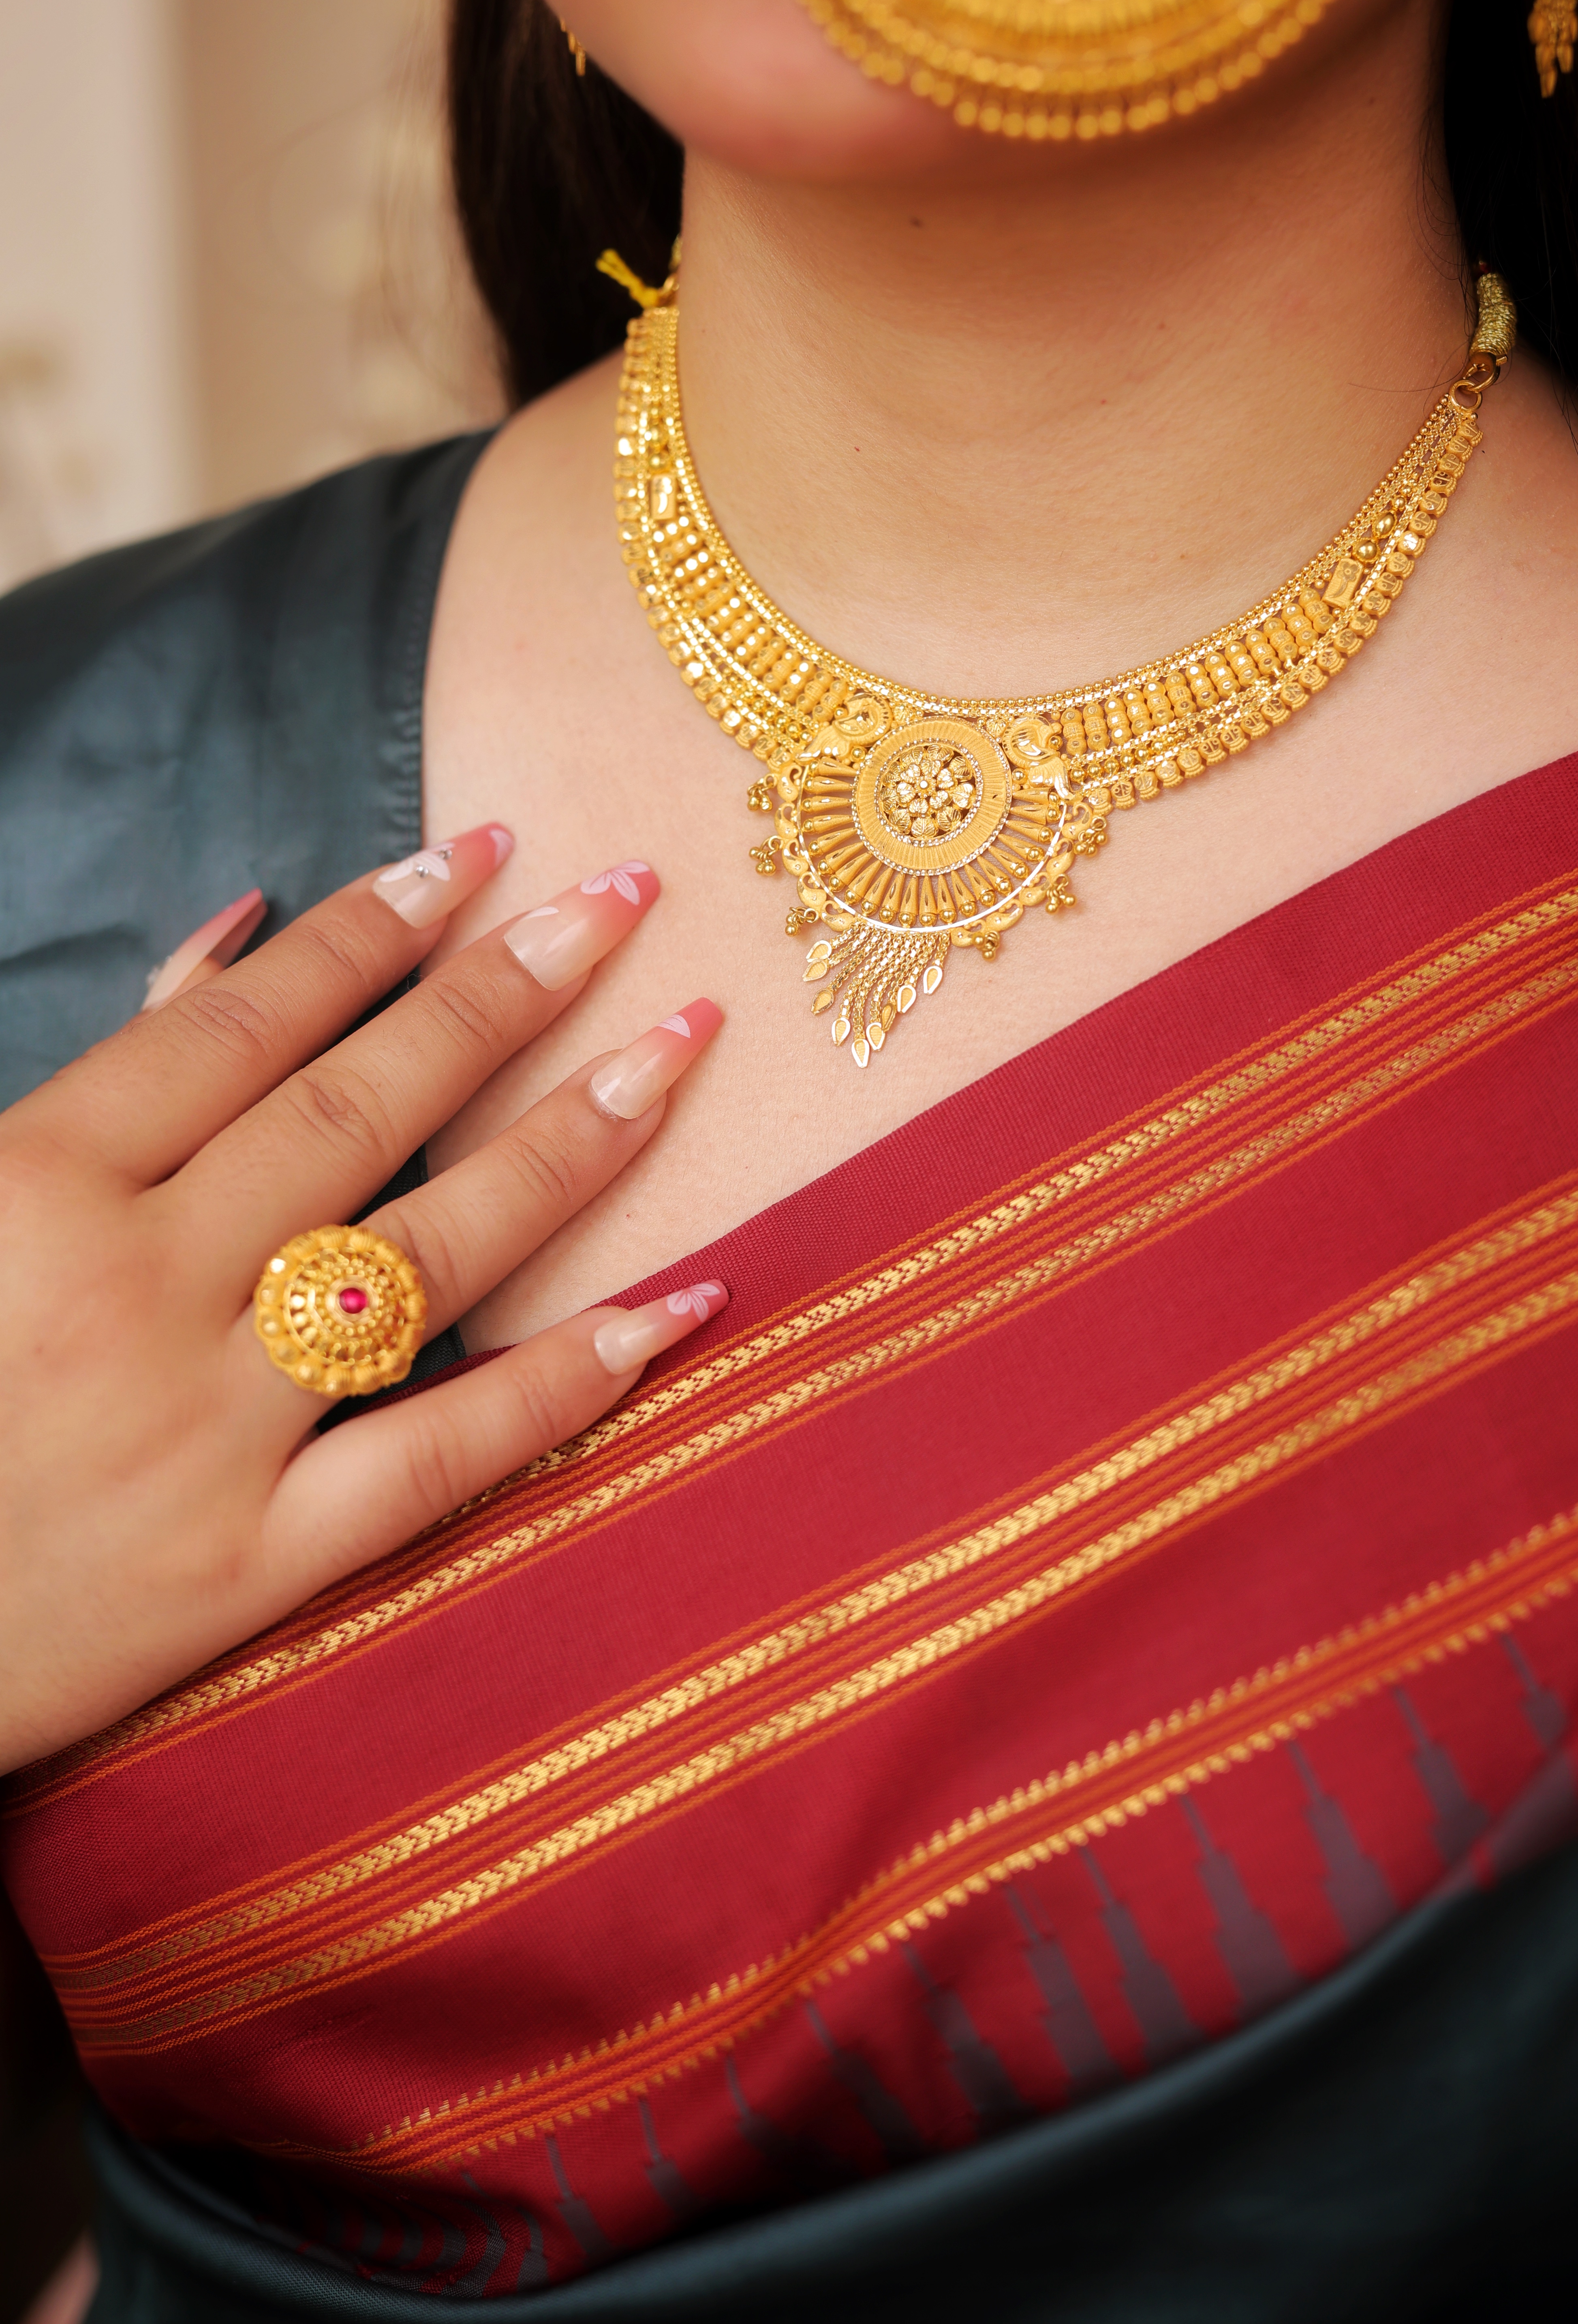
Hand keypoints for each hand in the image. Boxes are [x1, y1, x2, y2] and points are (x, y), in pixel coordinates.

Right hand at [0, 829, 724, 1772]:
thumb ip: (100, 1068)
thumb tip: (244, 921)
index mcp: (37, 1187)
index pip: (246, 1025)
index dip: (372, 927)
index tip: (478, 851)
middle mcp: (137, 1291)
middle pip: (360, 1109)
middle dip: (503, 992)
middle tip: (622, 899)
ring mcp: (206, 1431)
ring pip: (429, 1256)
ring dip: (568, 1142)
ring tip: (677, 1048)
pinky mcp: (252, 1562)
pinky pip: (439, 1455)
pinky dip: (566, 1382)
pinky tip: (678, 1306)